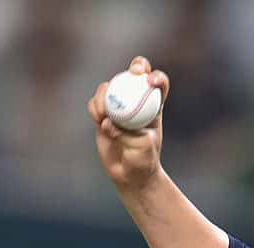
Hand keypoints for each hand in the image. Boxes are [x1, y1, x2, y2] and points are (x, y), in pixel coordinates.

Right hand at [87, 56, 169, 188]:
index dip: (157, 78)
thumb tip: (109, 122)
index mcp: (154, 108)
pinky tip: (98, 119)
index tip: (151, 82)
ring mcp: (118, 106)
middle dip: (136, 67)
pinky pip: (95, 103)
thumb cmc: (143, 161)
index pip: (159, 85)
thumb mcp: (143, 148)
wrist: (130, 174)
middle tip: (133, 73)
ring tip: (105, 116)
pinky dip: (95, 107)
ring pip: (111, 87)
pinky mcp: (102, 114)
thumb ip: (129, 133)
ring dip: (106, 95)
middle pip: (136, 75)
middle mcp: (137, 102)